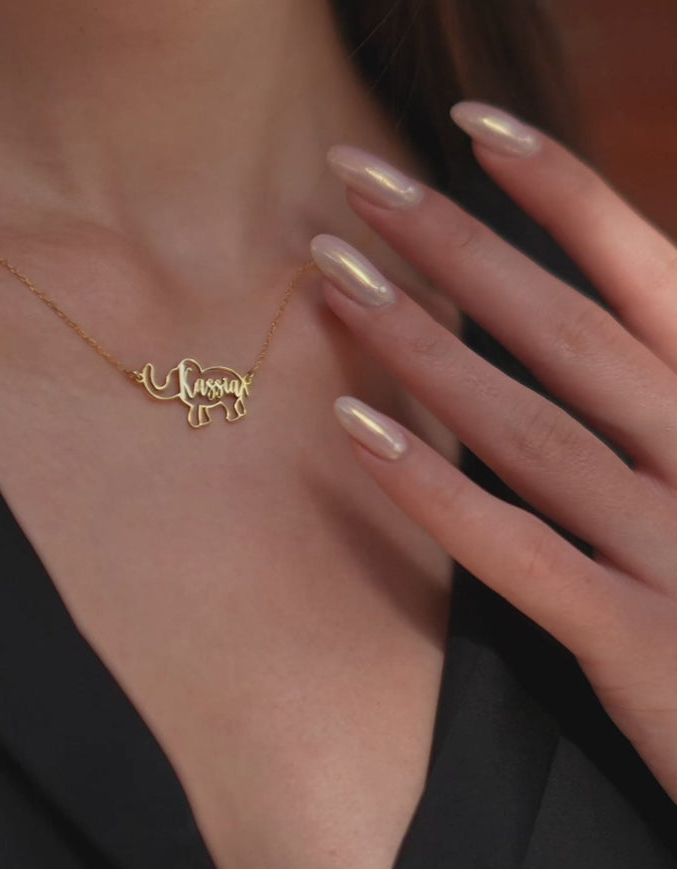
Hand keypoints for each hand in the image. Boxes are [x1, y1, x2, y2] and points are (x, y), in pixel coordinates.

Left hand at [310, 101, 676, 800]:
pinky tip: (353, 432)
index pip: (641, 273)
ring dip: (419, 346)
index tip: (472, 125)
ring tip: (329, 277)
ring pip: (524, 425)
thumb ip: (662, 396)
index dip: (562, 191)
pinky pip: (515, 551)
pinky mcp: (639, 640)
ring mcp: (676, 546)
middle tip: (353, 174)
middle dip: (453, 244)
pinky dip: (433, 490)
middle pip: (560, 328)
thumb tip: (594, 330)